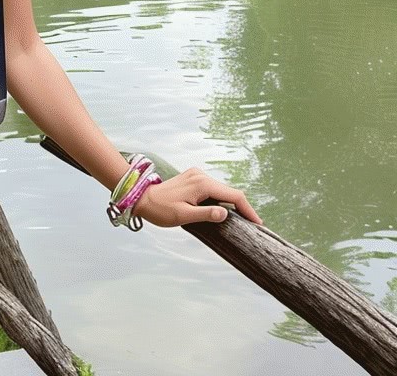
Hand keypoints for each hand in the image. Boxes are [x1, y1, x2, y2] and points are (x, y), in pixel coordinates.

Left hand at [131, 167, 263, 228]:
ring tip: (243, 220)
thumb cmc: (161, 209)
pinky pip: (214, 189)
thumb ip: (206, 215)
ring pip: (222, 190)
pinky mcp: (194, 178)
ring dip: (232, 204)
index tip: (258, 224)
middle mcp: (201, 175)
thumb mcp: (184, 216)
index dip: (248, 209)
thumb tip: (225, 214)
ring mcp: (197, 175)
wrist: (142, 198)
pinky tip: (226, 211)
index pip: (233, 196)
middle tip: (253, 225)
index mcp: (202, 184)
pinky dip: (222, 199)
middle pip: (230, 192)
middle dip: (242, 207)